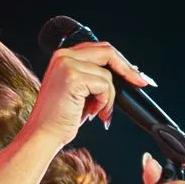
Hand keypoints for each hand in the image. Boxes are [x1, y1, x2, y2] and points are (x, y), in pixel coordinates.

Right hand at [25, 35, 147, 151]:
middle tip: (141, 83)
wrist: (43, 134)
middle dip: (127, 70)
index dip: (121, 61)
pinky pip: (104, 86)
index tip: (136, 74)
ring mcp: (67, 64)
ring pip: (108, 75)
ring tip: (98, 112)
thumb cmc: (61, 117)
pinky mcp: (73, 77)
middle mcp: (63, 55)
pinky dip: (104, 102)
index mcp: (63, 56)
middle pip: (108, 52)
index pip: (100, 49)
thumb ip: (94, 77)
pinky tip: (93, 113)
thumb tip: (125, 73)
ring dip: (109, 98)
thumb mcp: (80, 91)